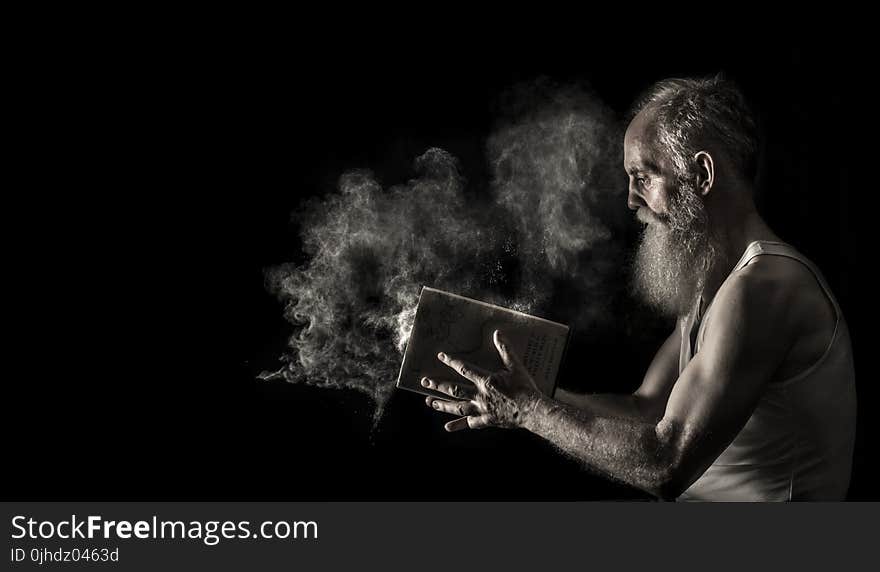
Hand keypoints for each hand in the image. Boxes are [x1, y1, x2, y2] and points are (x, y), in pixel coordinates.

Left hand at [423, 330, 540, 431]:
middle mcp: (480, 395)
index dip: (451, 361)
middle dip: (438, 385)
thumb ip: (505, 350)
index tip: (441, 356)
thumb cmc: (525, 388)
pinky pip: (470, 423)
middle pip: (454, 389)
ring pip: (457, 407)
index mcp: (486, 381)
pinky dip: (458, 425)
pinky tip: (447, 427)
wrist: (532, 411)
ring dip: (442, 404)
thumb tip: (498, 333)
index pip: (464, 369)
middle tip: (425, 382)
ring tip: (429, 402)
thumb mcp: (516, 366)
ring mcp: (481, 409)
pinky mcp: (486, 420)